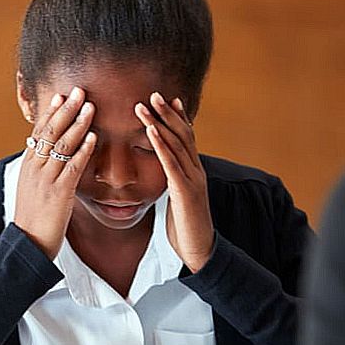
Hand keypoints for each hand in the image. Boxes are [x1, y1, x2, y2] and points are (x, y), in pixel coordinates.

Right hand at [13, 86, 97, 259]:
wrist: (28, 243)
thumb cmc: (34, 218)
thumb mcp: (32, 189)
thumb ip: (41, 170)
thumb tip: (48, 156)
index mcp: (28, 166)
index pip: (39, 133)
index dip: (51, 113)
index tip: (61, 96)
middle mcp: (35, 169)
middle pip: (50, 132)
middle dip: (66, 110)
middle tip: (79, 91)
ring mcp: (46, 180)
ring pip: (62, 145)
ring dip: (78, 123)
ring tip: (90, 106)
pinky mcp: (59, 193)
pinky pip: (72, 166)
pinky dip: (83, 150)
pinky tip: (94, 137)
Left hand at [136, 92, 213, 271]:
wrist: (199, 251)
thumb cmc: (185, 228)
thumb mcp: (178, 200)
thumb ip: (173, 183)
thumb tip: (164, 174)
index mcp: (194, 172)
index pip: (187, 139)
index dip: (177, 118)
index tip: (167, 100)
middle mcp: (196, 171)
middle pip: (182, 135)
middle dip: (167, 113)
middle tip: (153, 93)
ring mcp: (192, 179)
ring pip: (176, 144)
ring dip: (159, 122)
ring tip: (145, 105)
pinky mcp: (185, 191)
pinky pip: (171, 164)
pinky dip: (161, 145)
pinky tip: (150, 131)